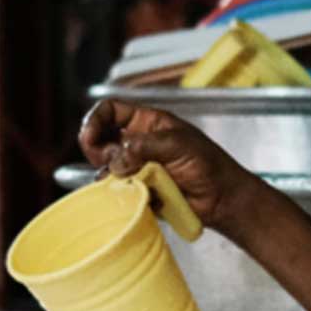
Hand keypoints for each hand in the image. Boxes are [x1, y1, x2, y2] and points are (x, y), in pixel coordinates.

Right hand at [79, 99, 260, 235]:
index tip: (89, 136)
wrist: (221, 199)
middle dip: (99, 150)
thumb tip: (117, 158)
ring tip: (131, 178)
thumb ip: (145, 146)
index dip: (95, 120)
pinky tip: (134, 191)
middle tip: (111, 161)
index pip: (110, 111)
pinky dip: (118, 191)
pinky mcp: (137, 188)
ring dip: (110, 173)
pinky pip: (116, 188)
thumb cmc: (208, 165)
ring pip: (106, 166)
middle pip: (101, 139)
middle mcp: (137, 142)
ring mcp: (136, 166)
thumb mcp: (178, 144)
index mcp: (147, 122)